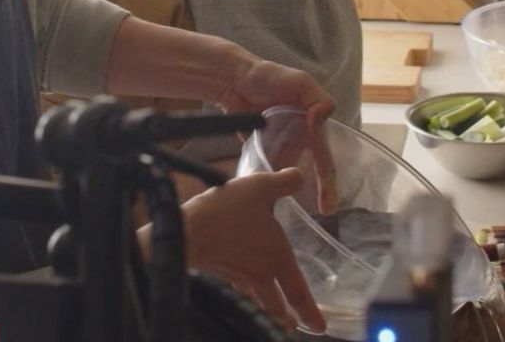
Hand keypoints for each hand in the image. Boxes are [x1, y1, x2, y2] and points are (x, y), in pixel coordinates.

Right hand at [179, 167, 326, 332]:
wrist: (184, 230)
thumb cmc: (226, 212)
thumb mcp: (260, 187)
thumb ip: (284, 182)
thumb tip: (300, 177)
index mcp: (276, 258)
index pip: (298, 292)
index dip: (310, 312)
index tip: (320, 328)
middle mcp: (258, 273)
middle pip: (275, 305)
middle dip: (286, 319)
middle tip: (294, 328)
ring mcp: (236, 275)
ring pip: (256, 298)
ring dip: (267, 308)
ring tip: (273, 314)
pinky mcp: (217, 270)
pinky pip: (237, 286)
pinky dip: (244, 291)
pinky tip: (240, 284)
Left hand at [215, 59, 337, 213]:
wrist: (234, 80)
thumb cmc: (269, 76)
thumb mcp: (299, 81)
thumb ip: (316, 99)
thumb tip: (321, 118)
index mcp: (314, 124)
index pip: (325, 155)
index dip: (328, 179)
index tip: (329, 202)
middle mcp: (302, 136)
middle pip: (315, 168)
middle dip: (322, 191)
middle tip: (326, 212)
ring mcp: (283, 144)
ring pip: (295, 172)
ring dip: (300, 192)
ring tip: (305, 214)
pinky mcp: (264, 148)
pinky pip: (272, 168)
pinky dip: (275, 182)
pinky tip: (275, 202)